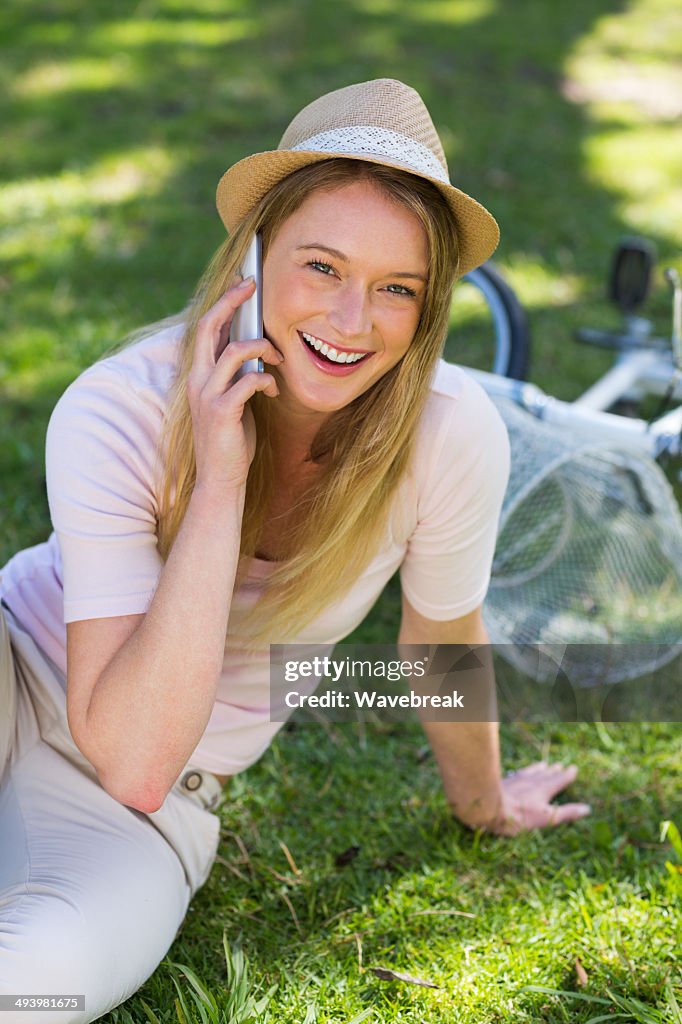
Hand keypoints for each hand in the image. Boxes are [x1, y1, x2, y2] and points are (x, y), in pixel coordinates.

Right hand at [187, 278, 282, 493]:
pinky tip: (275, 388)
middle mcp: (198, 379)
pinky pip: (247, 381)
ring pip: (233, 351)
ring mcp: (207, 395)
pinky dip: (265, 379)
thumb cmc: (231, 440)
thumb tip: (258, 350)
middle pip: (210, 326)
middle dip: (232, 301)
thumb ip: (238, 375)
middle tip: (252, 285)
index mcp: (199, 374)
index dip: (223, 302)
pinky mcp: (221, 411)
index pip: (206, 328)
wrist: (220, 479)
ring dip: (261, 348)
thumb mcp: (233, 400)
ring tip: (278, 356)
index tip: (242, 283)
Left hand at [486, 760, 590, 836]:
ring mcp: (517, 780)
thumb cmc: (520, 816)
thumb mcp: (547, 818)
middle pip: (545, 774)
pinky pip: (517, 773)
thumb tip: (587, 808)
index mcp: (544, 789)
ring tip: (543, 764)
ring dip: (538, 768)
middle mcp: (532, 781)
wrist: (490, 806)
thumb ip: (567, 812)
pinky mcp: (505, 782)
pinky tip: (518, 772)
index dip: (567, 775)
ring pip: (531, 771)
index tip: (573, 768)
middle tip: (560, 765)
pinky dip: (522, 771)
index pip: (559, 780)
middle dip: (554, 771)